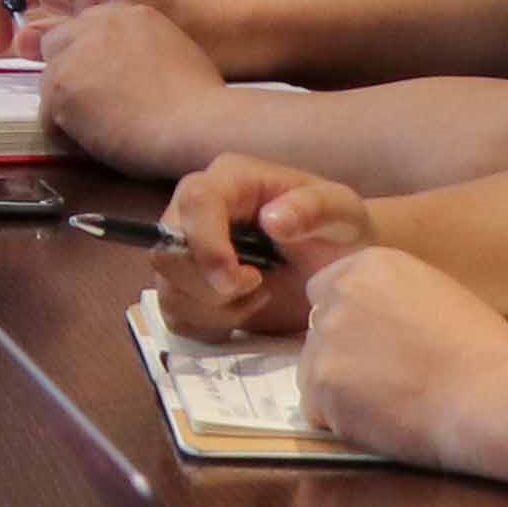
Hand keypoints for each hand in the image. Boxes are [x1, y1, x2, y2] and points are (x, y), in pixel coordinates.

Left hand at [33, 0, 235, 172]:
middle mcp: (95, 24)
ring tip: (102, 130)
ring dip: (68, 107)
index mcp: (127, 13)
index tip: (102, 81)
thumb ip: (140, 49)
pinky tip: (96, 143)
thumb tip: (126, 69)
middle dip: (69, 73)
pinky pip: (48, 116)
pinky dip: (65, 133)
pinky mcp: (60, 86)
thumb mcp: (175, 51)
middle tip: (93, 106)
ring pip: (49, 82)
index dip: (89, 57)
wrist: (197, 121)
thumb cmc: (199, 98)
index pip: (86, 27)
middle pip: (57, 45)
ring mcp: (74, 54)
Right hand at [157, 154, 373, 338]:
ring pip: (168, 288)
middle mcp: (197, 211)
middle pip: (166, 249)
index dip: (206, 242)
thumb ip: (314, 208)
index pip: (196, 200)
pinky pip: (176, 316)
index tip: (240, 279)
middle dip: (208, 285)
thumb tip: (271, 220)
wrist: (340, 267)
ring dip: (214, 309)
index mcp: (231, 180)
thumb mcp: (341, 212)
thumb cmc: (339, 232)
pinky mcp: (189, 288)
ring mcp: (187, 251)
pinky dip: (209, 325)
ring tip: (259, 297)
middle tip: (259, 289)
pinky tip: (244, 313)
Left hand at [291, 244, 507, 461]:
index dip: (349, 319)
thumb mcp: (437, 295)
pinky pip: (318, 409)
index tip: (373, 342)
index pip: (327, 288)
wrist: (490, 397)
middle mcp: (338, 297)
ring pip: (313, 369)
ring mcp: (324, 343)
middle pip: (318, 328)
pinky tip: (383, 421)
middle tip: (386, 377)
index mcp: (369, 266)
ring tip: (391, 402)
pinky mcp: (320, 389)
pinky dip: (342, 420)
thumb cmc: (484, 352)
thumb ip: (392, 298)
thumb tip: (372, 318)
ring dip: (340, 387)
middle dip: (343, 352)